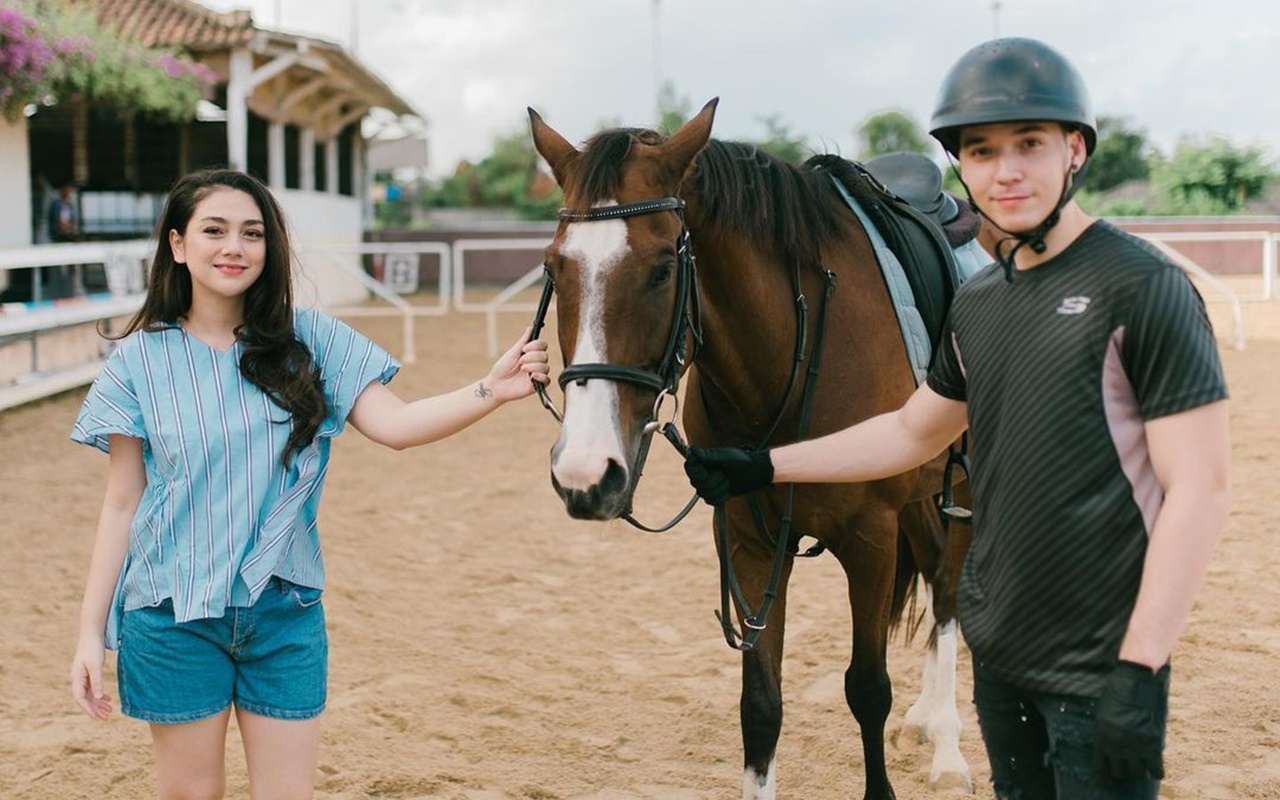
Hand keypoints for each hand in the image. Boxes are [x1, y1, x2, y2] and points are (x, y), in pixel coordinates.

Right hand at [70, 636, 112, 719]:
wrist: (91, 636)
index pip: (80, 698)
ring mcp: (83, 677)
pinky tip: (108, 699)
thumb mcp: (96, 666)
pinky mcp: (89, 674)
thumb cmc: (92, 649)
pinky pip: (93, 688)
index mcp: (76, 678)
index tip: (96, 717)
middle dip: (95, 709)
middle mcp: (78, 679)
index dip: (88, 709)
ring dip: (99, 703)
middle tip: (106, 718)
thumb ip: (97, 682)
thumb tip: (98, 698)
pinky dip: (100, 695)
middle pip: (86, 699)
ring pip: (90, 694)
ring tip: (109, 711)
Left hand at [483, 327, 549, 402]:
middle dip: (532, 357)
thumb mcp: (512, 352)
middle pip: (545, 355)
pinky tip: (531, 376)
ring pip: (546, 367)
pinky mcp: (538, 385)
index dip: (536, 345)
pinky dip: (540, 376)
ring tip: (522, 369)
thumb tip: (530, 328)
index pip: (543, 345)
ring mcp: (537, 374)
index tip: (524, 349)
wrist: (496, 385)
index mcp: (530, 354)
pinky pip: (547, 379)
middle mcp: (536, 363)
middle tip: (520, 361)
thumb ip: (523, 341)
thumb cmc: (502, 368)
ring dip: (533, 366)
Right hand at [683, 445, 773, 504]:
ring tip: (729, 481)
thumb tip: (692, 449)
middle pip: (696, 483)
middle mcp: (704, 472)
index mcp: (704, 460)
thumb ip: (708, 456)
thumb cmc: (743, 461)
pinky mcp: (716, 494)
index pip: (689, 468)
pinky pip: (710, 501)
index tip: (706, 472)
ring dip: (719, 489)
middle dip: (712, 481)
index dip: (696, 473)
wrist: (757, 473)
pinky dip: (721, 497)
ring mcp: (710, 484)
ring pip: (703, 494)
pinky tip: (729, 490)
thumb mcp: (725, 457)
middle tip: (724, 474)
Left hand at [1092, 660, 1168, 782]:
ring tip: (1141, 767)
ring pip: (1137, 773)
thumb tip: (1108, 749)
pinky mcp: (1152, 744)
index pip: (1099, 767)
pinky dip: (1156, 772)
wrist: (1135, 682)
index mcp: (1101, 737)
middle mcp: (1116, 745)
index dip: (1104, 773)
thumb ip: (1105, 733)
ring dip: (1139, 772)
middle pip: (1120, 773)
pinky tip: (1155, 771)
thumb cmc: (1117, 694)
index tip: (1108, 775)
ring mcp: (1135, 746)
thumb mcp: (1103, 714)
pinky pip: (1155, 769)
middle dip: (1123, 771)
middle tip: (1128, 767)